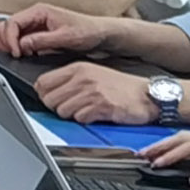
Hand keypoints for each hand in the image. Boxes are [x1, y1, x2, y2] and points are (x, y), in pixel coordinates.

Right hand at [0, 4, 117, 59]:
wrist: (101, 35)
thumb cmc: (88, 31)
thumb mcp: (66, 38)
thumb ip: (42, 40)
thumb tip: (22, 44)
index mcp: (40, 11)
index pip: (12, 22)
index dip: (10, 39)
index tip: (17, 53)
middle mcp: (35, 16)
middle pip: (7, 26)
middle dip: (9, 41)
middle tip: (18, 55)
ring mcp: (36, 25)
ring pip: (13, 34)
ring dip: (14, 45)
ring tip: (24, 56)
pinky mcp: (39, 35)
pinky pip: (22, 40)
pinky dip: (21, 49)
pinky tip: (30, 56)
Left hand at [31, 61, 160, 124]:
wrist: (147, 95)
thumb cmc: (120, 87)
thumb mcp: (92, 74)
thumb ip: (70, 81)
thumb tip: (47, 92)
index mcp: (77, 68)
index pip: (42, 82)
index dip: (45, 95)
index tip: (53, 100)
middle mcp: (82, 78)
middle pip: (48, 99)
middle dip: (56, 108)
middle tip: (72, 108)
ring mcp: (91, 92)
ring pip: (61, 111)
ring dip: (71, 115)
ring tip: (86, 111)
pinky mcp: (101, 106)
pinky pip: (79, 119)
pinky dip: (85, 120)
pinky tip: (96, 115)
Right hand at [142, 131, 189, 188]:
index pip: (189, 147)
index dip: (171, 155)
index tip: (156, 163)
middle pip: (182, 138)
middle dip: (161, 146)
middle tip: (142, 155)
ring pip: (186, 138)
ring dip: (166, 144)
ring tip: (150, 153)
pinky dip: (177, 146)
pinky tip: (170, 153)